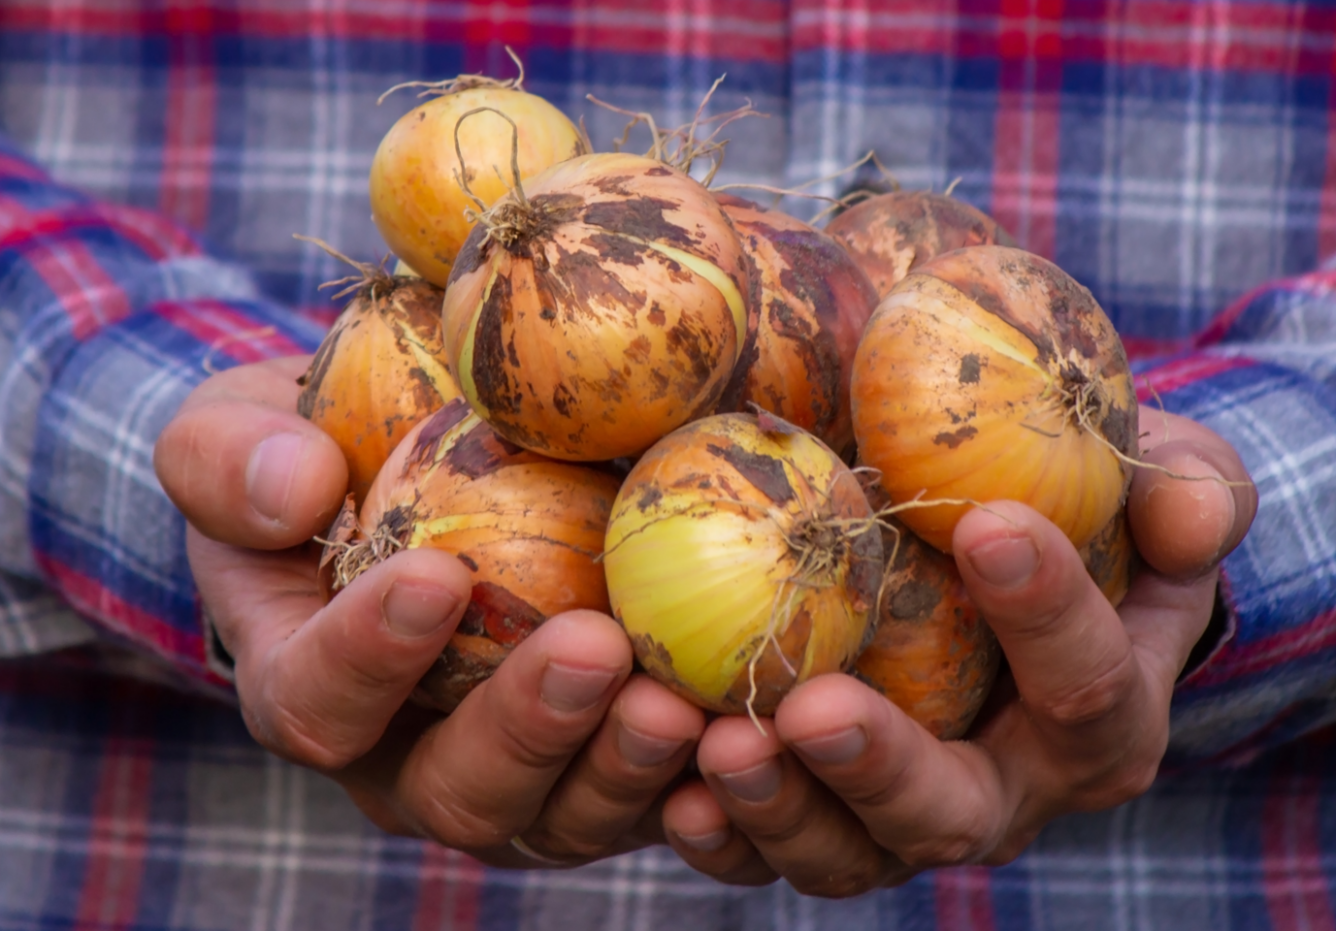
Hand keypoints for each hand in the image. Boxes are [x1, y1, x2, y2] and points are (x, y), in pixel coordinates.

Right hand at [155, 357, 704, 865]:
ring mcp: (517, 774)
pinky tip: (746, 729)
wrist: (411, 469)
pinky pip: (654, 803)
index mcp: (310, 684)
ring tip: (680, 702)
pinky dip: (700, 782)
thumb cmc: (315, 448)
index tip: (432, 574)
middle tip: (595, 649)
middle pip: (458, 791)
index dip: (366, 656)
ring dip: (624, 767)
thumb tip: (296, 485)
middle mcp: (408, 758)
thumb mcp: (237, 430)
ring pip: (563, 817)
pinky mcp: (602, 765)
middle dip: (526, 729)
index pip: (316, 702)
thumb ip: (229, 458)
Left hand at [658, 408, 1256, 894]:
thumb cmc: (1087, 518)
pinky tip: (674, 791)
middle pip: (952, 811)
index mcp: (1099, 718)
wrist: (1005, 569)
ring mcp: (903, 814)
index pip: (1088, 684)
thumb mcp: (1157, 484)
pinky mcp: (822, 815)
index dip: (1049, 613)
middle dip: (883, 766)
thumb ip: (1187, 489)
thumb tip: (1196, 519)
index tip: (992, 525)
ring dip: (781, 807)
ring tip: (720, 745)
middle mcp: (1005, 790)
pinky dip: (721, 831)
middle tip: (813, 707)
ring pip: (850, 851)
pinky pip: (768, 848)